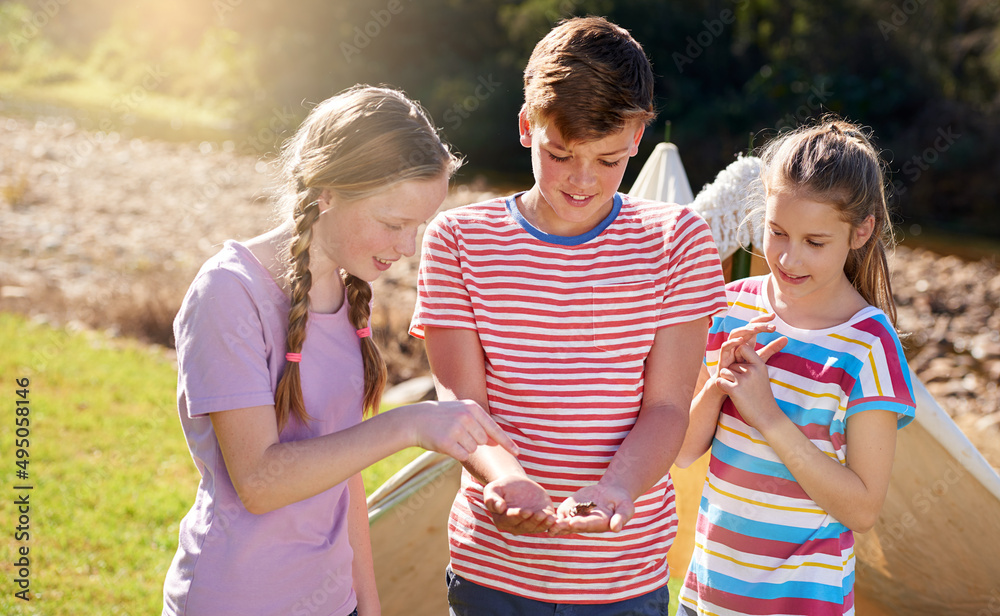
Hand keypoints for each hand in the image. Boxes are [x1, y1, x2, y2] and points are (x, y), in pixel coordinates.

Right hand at [404, 400, 518, 461]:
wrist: (415, 420)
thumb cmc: (442, 417)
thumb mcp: (462, 412)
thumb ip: (480, 424)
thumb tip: (496, 441)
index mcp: (473, 408)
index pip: (495, 429)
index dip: (507, 443)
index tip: (518, 453)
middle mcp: (466, 417)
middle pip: (483, 441)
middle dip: (473, 442)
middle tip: (457, 433)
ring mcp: (457, 429)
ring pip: (473, 449)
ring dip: (464, 447)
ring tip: (450, 436)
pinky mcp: (447, 442)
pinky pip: (462, 455)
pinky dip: (457, 454)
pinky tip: (446, 444)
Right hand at [483, 475, 555, 533]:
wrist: (517, 485)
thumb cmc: (503, 487)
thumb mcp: (493, 489)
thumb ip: (492, 498)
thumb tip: (499, 507)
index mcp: (502, 520)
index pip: (511, 519)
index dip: (519, 516)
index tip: (526, 511)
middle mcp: (515, 526)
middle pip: (525, 525)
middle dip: (533, 520)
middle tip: (540, 514)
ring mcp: (529, 525)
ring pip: (536, 527)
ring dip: (544, 523)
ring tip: (550, 518)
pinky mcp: (540, 521)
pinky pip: (545, 525)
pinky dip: (551, 525)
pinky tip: (556, 519)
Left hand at [548, 483, 633, 534]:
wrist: (612, 494)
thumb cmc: (622, 502)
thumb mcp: (625, 509)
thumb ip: (621, 518)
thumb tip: (616, 528)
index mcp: (598, 524)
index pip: (588, 524)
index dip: (580, 523)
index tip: (572, 522)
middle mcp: (585, 524)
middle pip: (572, 525)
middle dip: (563, 525)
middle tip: (554, 525)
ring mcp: (576, 518)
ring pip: (563, 522)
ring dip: (554, 522)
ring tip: (545, 520)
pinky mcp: (570, 510)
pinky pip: (559, 514)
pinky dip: (551, 515)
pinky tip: (542, 513)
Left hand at [716, 341, 784, 429]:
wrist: (767, 416)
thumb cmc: (761, 394)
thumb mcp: (761, 375)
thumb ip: (751, 362)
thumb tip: (741, 347)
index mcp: (760, 365)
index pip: (742, 347)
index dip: (738, 355)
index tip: (741, 366)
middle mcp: (752, 370)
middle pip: (731, 363)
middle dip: (733, 373)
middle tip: (744, 386)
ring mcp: (743, 380)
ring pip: (724, 371)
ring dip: (727, 380)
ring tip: (739, 390)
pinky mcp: (735, 390)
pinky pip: (719, 381)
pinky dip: (722, 387)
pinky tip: (732, 394)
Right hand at [717, 313, 780, 373]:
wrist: (731, 383)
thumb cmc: (744, 369)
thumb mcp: (761, 357)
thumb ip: (771, 348)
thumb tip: (786, 338)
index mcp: (746, 339)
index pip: (753, 324)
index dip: (762, 319)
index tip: (773, 315)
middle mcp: (738, 341)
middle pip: (746, 327)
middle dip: (758, 325)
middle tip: (772, 327)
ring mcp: (730, 348)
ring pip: (735, 334)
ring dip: (745, 330)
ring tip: (756, 330)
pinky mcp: (723, 357)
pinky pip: (725, 346)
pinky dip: (732, 342)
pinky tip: (741, 340)